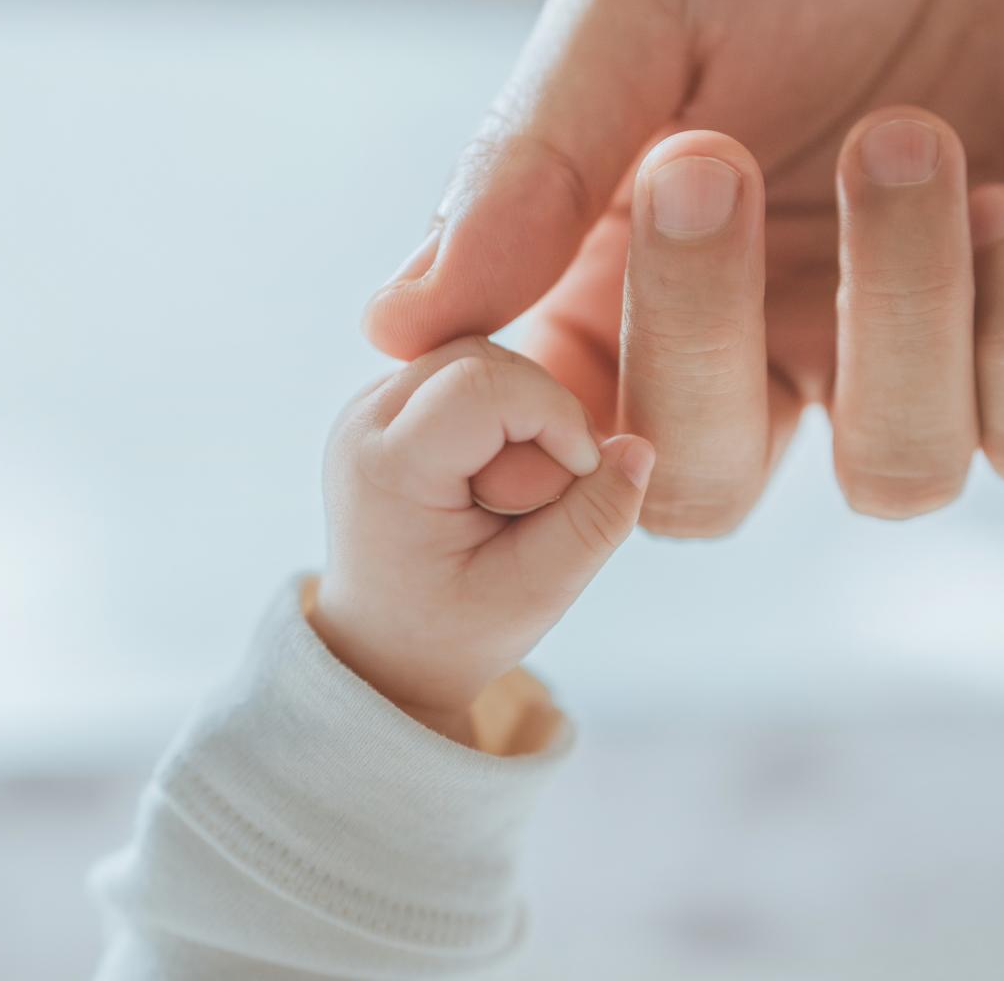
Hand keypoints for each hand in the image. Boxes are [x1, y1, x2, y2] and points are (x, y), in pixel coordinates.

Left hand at [313, 336, 656, 742]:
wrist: (384, 645)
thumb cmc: (454, 628)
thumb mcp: (537, 592)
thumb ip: (595, 522)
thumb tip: (639, 448)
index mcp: (388, 468)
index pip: (486, 385)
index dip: (557, 418)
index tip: (580, 478)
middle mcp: (364, 421)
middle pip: (485, 361)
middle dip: (541, 418)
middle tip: (539, 499)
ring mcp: (369, 405)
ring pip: (480, 358)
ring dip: (523, 415)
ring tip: (515, 492)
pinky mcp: (391, 402)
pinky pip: (467, 372)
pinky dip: (503, 415)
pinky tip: (499, 474)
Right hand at [364, 0, 1003, 530]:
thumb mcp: (639, 2)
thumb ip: (532, 161)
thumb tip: (397, 328)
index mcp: (636, 285)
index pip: (563, 438)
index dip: (537, 434)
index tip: (521, 336)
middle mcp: (767, 343)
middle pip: (706, 492)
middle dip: (699, 340)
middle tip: (707, 159)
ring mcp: (909, 348)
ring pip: (895, 478)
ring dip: (899, 311)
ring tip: (905, 133)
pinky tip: (1002, 194)